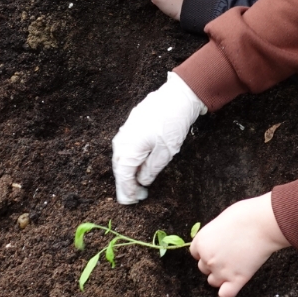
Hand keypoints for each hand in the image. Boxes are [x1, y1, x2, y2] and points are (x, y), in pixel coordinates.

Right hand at [110, 72, 205, 203]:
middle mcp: (121, 140)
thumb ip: (151, 170)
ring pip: (122, 157)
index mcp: (128, 149)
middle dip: (126, 184)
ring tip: (138, 183)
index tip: (135, 201)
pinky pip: (126, 147)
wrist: (179, 95)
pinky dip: (130, 159)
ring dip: (128, 171)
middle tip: (137, 196)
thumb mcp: (166, 152)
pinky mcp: (131, 125)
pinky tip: (139, 164)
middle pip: (119, 168)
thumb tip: (141, 181)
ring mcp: (125, 131)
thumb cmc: (173, 123)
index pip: (122, 176)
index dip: (128, 191)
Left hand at [191, 194, 290, 296]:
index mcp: (202, 242)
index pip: (196, 253)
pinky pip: (225, 294)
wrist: (264, 223)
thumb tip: (218, 239)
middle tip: (231, 253)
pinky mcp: (236, 279)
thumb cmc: (246, 215)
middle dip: (214, 263)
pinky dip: (228, 291)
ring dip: (221, 276)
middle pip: (204, 267)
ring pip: (213, 281)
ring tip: (235, 266)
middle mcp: (208, 258)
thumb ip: (216, 234)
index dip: (207, 250)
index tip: (219, 247)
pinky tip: (235, 283)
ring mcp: (221, 271)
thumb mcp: (223, 220)